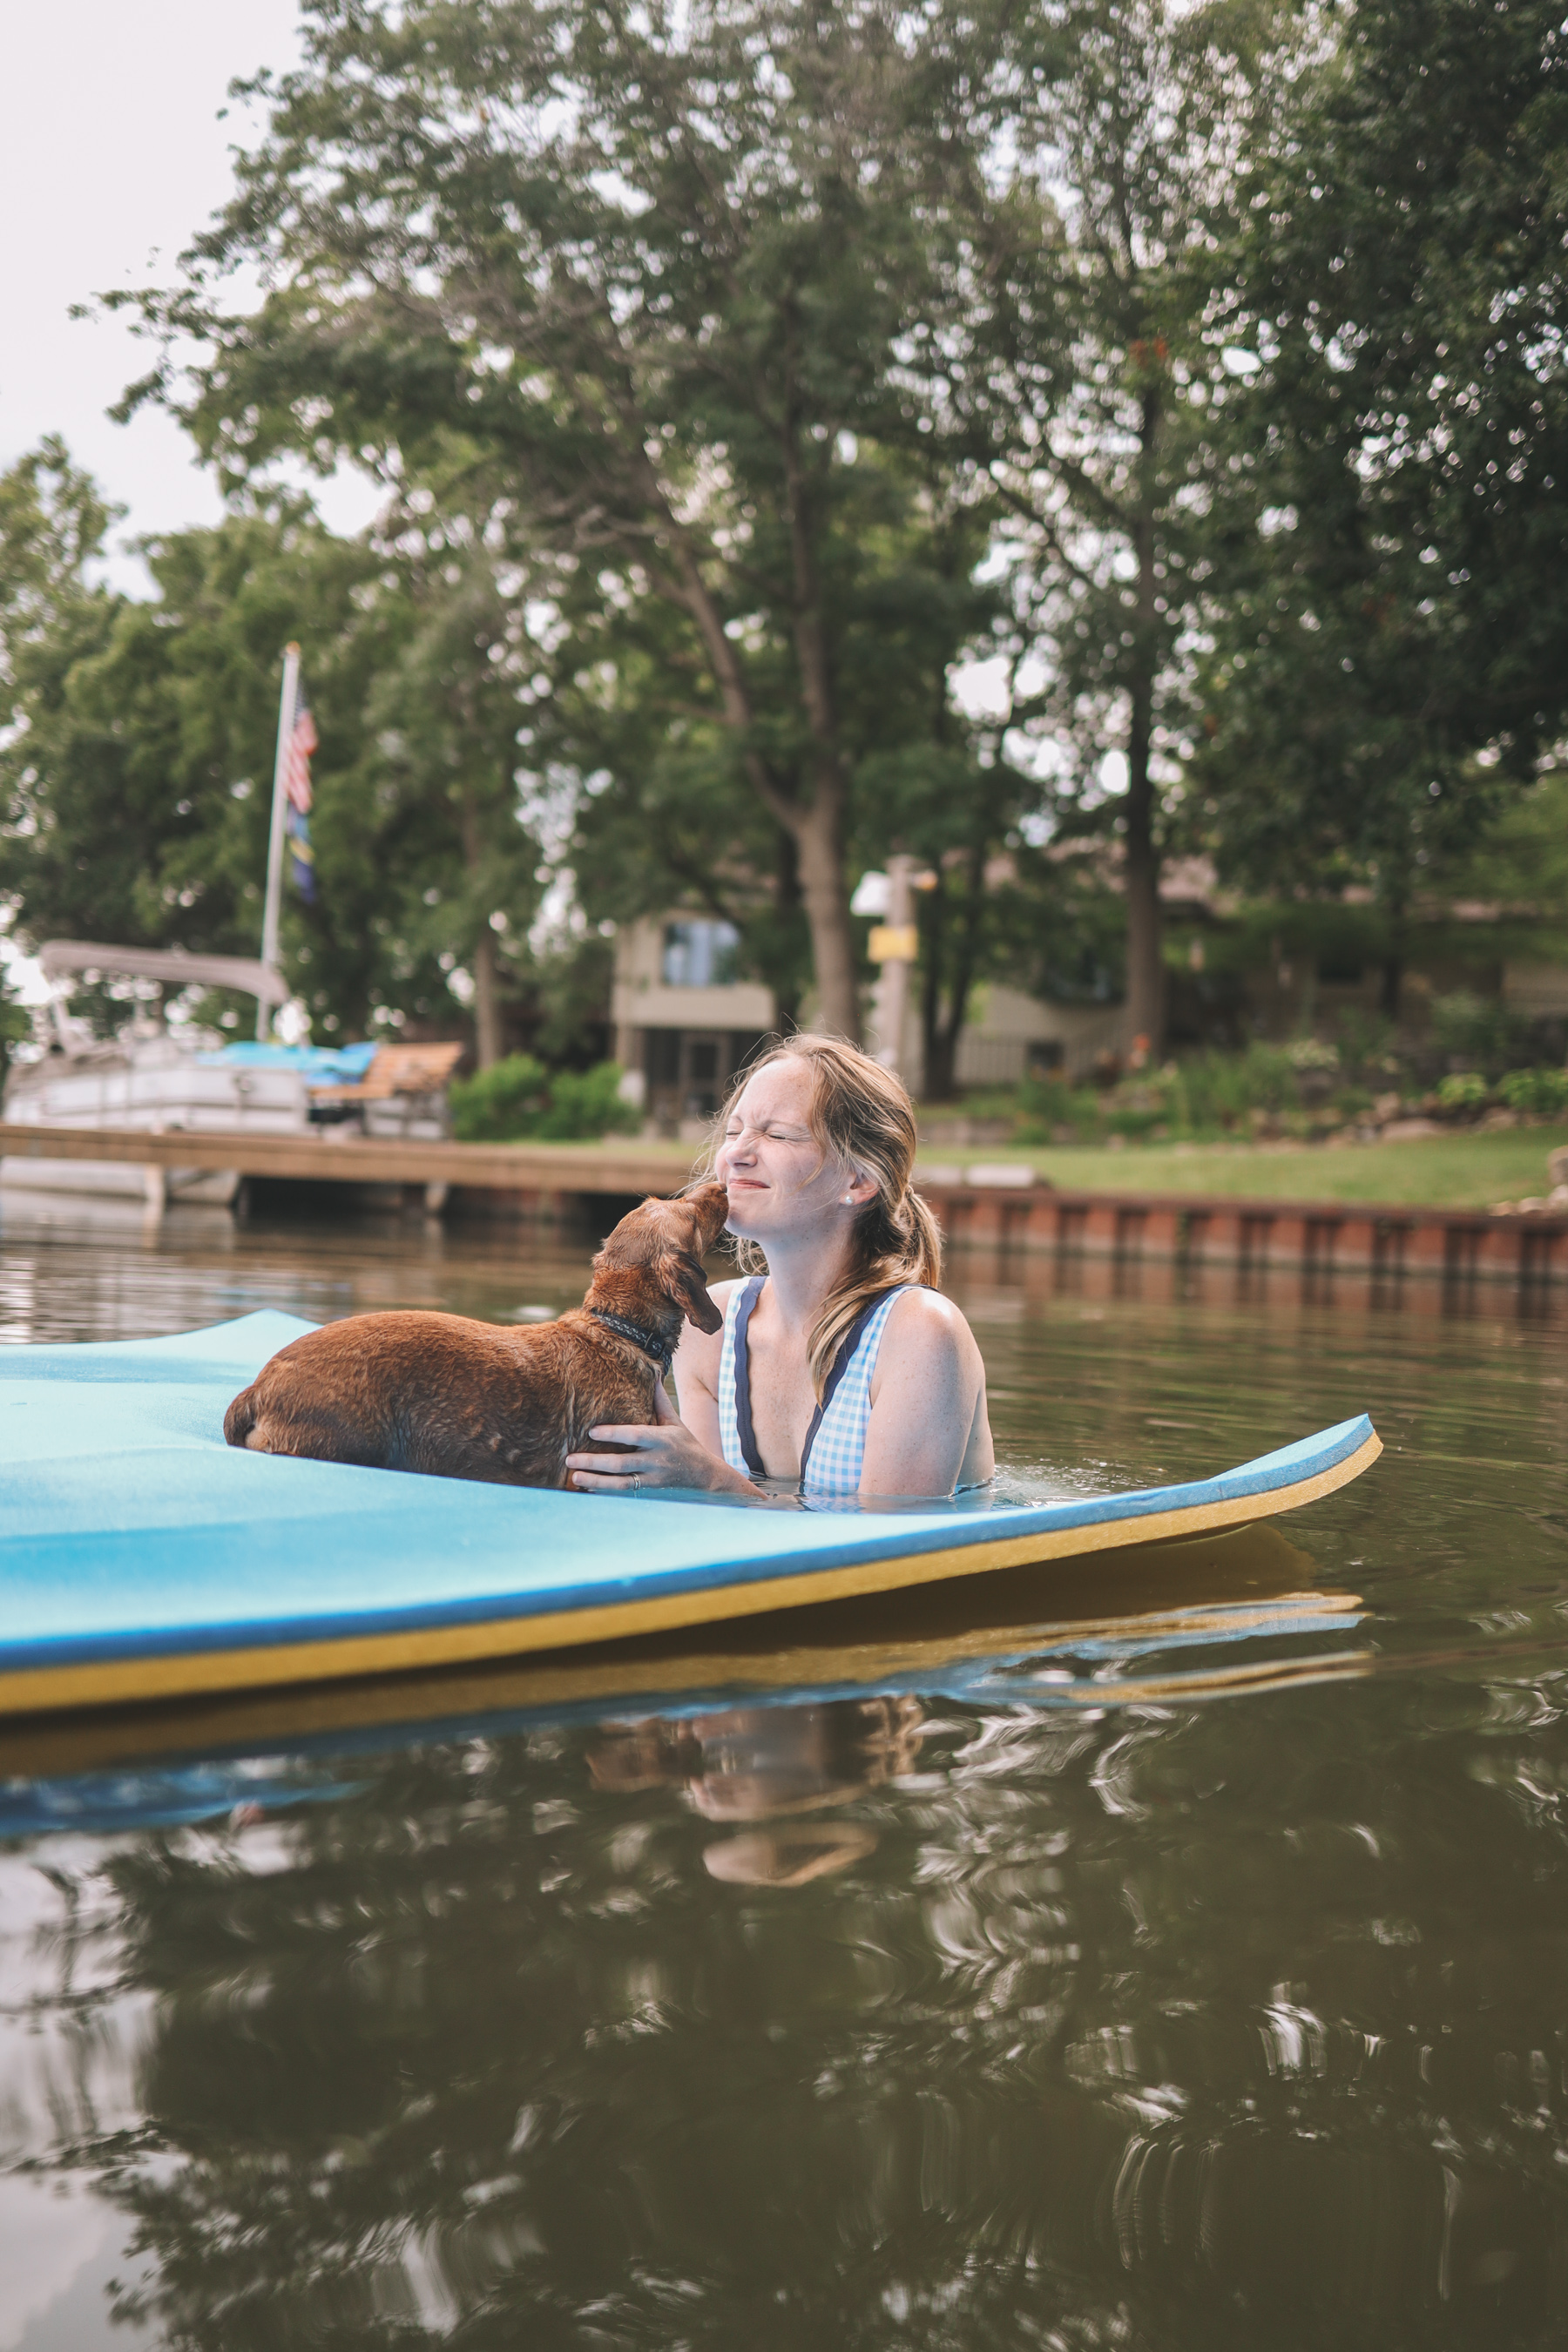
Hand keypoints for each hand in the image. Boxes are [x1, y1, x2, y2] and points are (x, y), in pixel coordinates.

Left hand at [565, 1382, 750, 1495]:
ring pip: (620, 1483)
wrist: (705, 1476)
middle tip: (570, 1459)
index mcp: (662, 1439)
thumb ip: (659, 1401)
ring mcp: (653, 1479)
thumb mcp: (675, 1422)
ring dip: (595, 1481)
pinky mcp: (650, 1492)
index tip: (591, 1431)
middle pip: (622, 1463)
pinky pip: (625, 1494)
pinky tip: (586, 1491)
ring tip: (574, 1477)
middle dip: (595, 1462)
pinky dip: (605, 1493)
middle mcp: (657, 1460)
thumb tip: (651, 1373)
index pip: (636, 1435)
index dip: (614, 1434)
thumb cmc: (685, 1443)